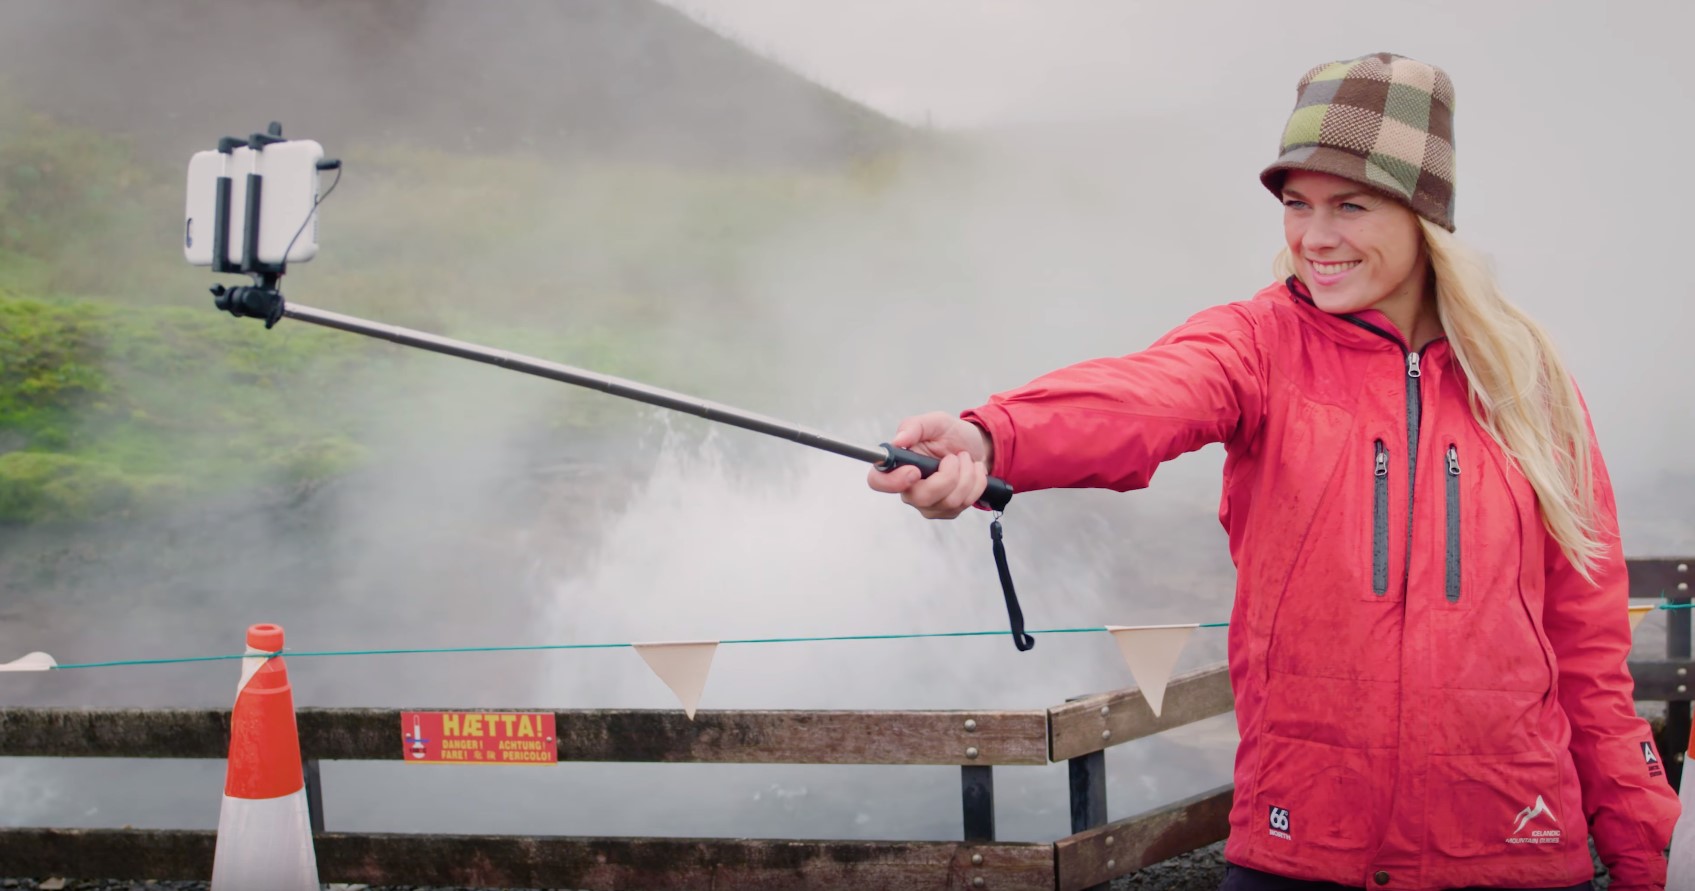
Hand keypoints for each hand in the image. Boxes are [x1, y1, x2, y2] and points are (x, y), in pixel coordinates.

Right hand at [866, 411, 993, 519]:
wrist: (976, 446)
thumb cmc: (950, 434)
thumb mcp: (934, 422)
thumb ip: (914, 427)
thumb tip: (898, 440)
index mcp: (898, 465)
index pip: (878, 482)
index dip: (893, 481)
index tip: (915, 471)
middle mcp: (909, 488)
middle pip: (921, 497)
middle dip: (948, 476)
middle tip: (954, 457)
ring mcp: (928, 503)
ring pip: (948, 501)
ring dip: (966, 475)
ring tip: (965, 459)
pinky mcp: (947, 511)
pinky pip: (964, 503)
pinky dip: (976, 483)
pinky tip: (972, 471)